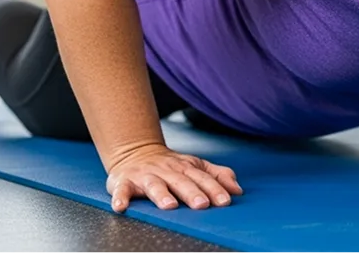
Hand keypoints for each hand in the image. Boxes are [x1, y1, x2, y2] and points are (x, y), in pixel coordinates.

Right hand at [104, 143, 241, 212]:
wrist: (135, 152)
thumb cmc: (171, 165)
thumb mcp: (196, 166)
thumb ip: (218, 175)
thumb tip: (238, 190)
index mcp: (187, 168)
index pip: (203, 179)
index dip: (215, 189)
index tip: (225, 201)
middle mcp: (167, 171)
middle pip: (182, 182)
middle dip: (192, 193)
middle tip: (202, 204)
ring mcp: (145, 176)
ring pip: (154, 185)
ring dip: (161, 195)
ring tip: (170, 205)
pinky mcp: (124, 182)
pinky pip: (121, 190)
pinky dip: (120, 198)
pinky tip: (121, 206)